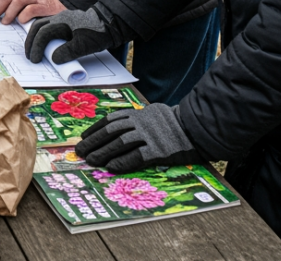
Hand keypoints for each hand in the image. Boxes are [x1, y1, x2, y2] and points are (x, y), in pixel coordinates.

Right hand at [24, 5, 122, 63]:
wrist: (110, 22)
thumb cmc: (98, 33)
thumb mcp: (84, 45)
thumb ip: (68, 52)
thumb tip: (54, 58)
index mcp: (61, 22)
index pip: (42, 34)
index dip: (36, 47)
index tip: (35, 59)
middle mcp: (59, 18)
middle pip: (37, 27)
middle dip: (31, 42)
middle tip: (29, 56)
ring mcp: (62, 19)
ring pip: (42, 25)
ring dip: (35, 38)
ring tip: (34, 50)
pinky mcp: (66, 22)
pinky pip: (49, 26)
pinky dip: (43, 35)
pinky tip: (45, 43)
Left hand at [73, 103, 203, 171]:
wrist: (199, 129)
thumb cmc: (176, 124)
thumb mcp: (154, 114)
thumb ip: (138, 119)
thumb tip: (117, 128)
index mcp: (139, 114)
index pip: (110, 120)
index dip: (95, 129)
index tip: (84, 137)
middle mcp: (142, 123)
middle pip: (111, 131)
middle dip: (94, 142)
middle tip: (81, 151)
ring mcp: (150, 136)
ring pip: (120, 143)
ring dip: (103, 152)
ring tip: (91, 160)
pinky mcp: (159, 151)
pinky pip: (137, 157)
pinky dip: (122, 162)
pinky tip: (111, 167)